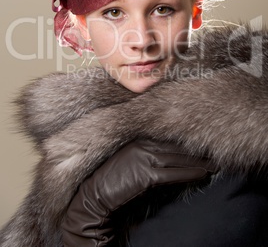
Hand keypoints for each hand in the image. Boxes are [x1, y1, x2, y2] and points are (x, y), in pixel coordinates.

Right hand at [62, 140, 215, 245]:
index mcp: (139, 136)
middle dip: (198, 150)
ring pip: (179, 159)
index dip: (188, 139)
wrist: (94, 194)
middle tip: (217, 151)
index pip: (169, 135)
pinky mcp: (146, 174)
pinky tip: (202, 174)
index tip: (204, 138)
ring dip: (199, 162)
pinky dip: (189, 174)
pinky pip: (173, 174)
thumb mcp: (129, 155)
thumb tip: (168, 150)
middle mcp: (143, 144)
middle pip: (177, 146)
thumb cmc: (111, 175)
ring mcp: (145, 158)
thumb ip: (146, 148)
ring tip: (215, 164)